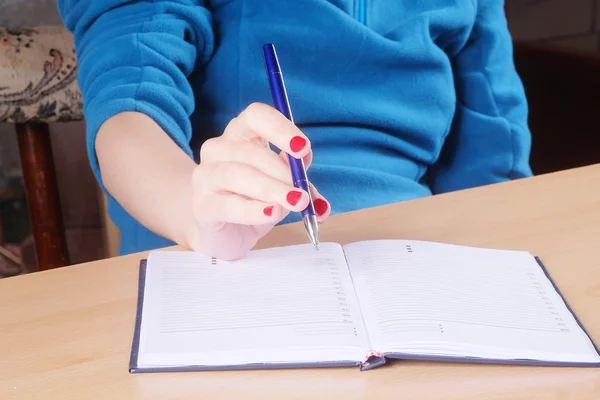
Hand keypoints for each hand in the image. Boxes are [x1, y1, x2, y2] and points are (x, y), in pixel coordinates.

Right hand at [186, 102, 329, 259]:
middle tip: (303, 192)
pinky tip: (272, 213)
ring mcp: (206, 176)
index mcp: (241, 135)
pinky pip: (228, 204)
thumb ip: (299, 184)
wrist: (220, 233)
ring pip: (238, 175)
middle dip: (283, 172)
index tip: (303, 148)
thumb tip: (318, 192)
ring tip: (295, 203)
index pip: (256, 115)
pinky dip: (253, 210)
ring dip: (271, 189)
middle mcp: (219, 149)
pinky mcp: (202, 206)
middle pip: (251, 151)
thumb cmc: (251, 202)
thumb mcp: (281, 189)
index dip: (280, 128)